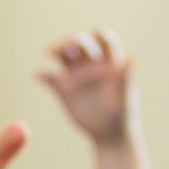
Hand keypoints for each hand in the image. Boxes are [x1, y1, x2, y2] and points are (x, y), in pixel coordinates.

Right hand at [37, 29, 131, 143]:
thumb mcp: (126, 97)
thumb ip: (127, 78)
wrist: (108, 134)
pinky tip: (37, 76)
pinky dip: (42, 74)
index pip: (105, 39)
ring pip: (64, 54)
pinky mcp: (63, 89)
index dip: (100, 34)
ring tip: (49, 52)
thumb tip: (132, 58)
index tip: (95, 36)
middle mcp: (91, 63)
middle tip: (66, 45)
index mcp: (110, 61)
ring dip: (56, 49)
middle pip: (80, 42)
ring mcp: (76, 75)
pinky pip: (49, 77)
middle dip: (73, 40)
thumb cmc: (122, 115)